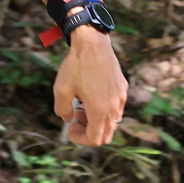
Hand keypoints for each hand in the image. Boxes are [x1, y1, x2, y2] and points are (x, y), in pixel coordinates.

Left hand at [51, 28, 126, 145]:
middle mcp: (114, 106)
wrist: (92, 42)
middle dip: (89, 133)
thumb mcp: (61, 90)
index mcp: (100, 110)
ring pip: (112, 122)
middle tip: (74, 121)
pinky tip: (90, 97)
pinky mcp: (122, 87)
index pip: (95, 139)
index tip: (69, 130)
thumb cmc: (76, 65)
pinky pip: (116, 108)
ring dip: (96, 122)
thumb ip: (63, 110)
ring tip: (80, 108)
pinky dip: (104, 110)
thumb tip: (68, 120)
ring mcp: (120, 97)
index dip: (80, 140)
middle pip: (106, 135)